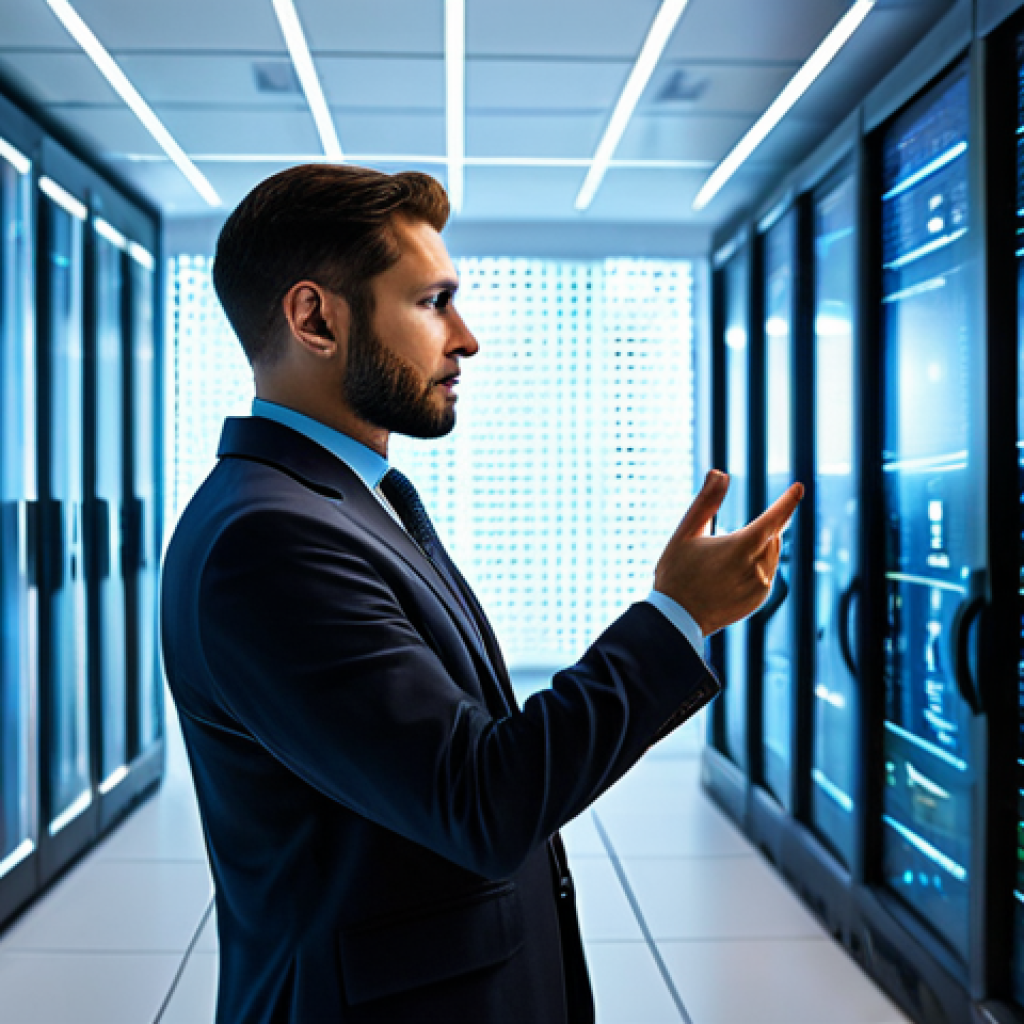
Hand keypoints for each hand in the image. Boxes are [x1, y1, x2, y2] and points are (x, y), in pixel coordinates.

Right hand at [653, 470, 803, 636]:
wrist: (677, 618)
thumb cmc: (677, 572)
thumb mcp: (685, 533)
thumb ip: (705, 501)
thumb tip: (720, 473)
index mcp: (739, 547)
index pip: (773, 519)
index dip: (788, 501)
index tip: (799, 487)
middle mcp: (755, 567)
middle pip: (773, 535)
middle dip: (766, 525)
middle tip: (746, 528)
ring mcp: (760, 586)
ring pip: (771, 554)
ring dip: (760, 545)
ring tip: (727, 556)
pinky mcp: (758, 599)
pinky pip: (767, 573)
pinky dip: (756, 565)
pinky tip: (731, 573)